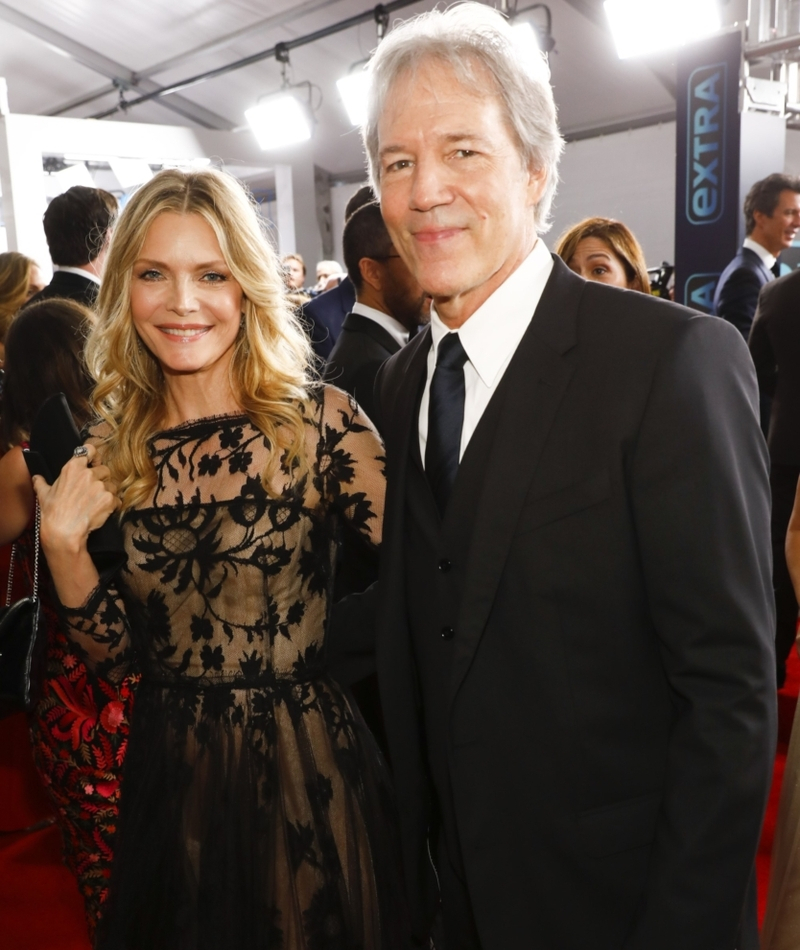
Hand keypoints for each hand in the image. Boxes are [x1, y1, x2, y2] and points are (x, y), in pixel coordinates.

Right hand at [32, 443, 119, 557]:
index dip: (94, 456)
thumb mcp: (43, 494)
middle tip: (93, 492)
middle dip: (102, 479)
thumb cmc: (52, 512)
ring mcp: (101, 486)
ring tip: (96, 504)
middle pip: (105, 470)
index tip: (94, 462)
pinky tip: (102, 511)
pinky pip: (117, 499)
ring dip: (107, 493)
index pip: (90, 449)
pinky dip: (112, 505)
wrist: (64, 531)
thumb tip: (36, 478)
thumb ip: (41, 483)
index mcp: (73, 467)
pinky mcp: (110, 499)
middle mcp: (89, 473)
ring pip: (112, 485)